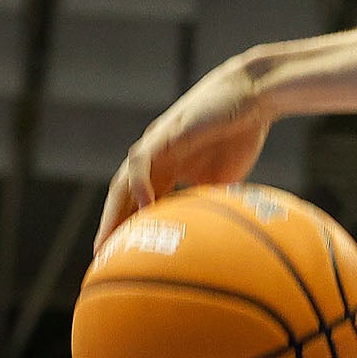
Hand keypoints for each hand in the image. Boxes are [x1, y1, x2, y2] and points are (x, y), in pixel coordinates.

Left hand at [97, 61, 269, 250]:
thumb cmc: (240, 135)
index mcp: (166, 169)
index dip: (128, 230)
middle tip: (103, 258)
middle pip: (122, 197)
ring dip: (114, 212)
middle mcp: (154, 158)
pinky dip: (139, 184)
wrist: (253, 98)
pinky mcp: (166, 134)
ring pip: (123, 181)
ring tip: (110, 240)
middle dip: (111, 227)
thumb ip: (209, 203)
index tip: (122, 259)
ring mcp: (156, 145)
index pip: (137, 204)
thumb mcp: (223, 181)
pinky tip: (145, 205)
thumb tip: (214, 241)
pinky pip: (142, 161)